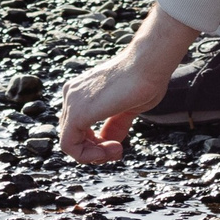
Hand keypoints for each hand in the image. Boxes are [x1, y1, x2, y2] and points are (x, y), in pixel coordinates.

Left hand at [56, 5, 200, 165]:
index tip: (118, 146)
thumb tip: (109, 142)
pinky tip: (113, 148)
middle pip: (72, 136)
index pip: (77, 128)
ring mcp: (71, 101)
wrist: (150, 64)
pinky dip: (89, 155)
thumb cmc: (144, 80)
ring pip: (69, 143)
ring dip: (94, 154)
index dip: (96, 145)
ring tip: (117, 149)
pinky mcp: (77, 112)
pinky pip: (69, 145)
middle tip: (118, 150)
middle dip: (95, 151)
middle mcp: (71, 94)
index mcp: (81, 91)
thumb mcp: (126, 108)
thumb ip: (114, 125)